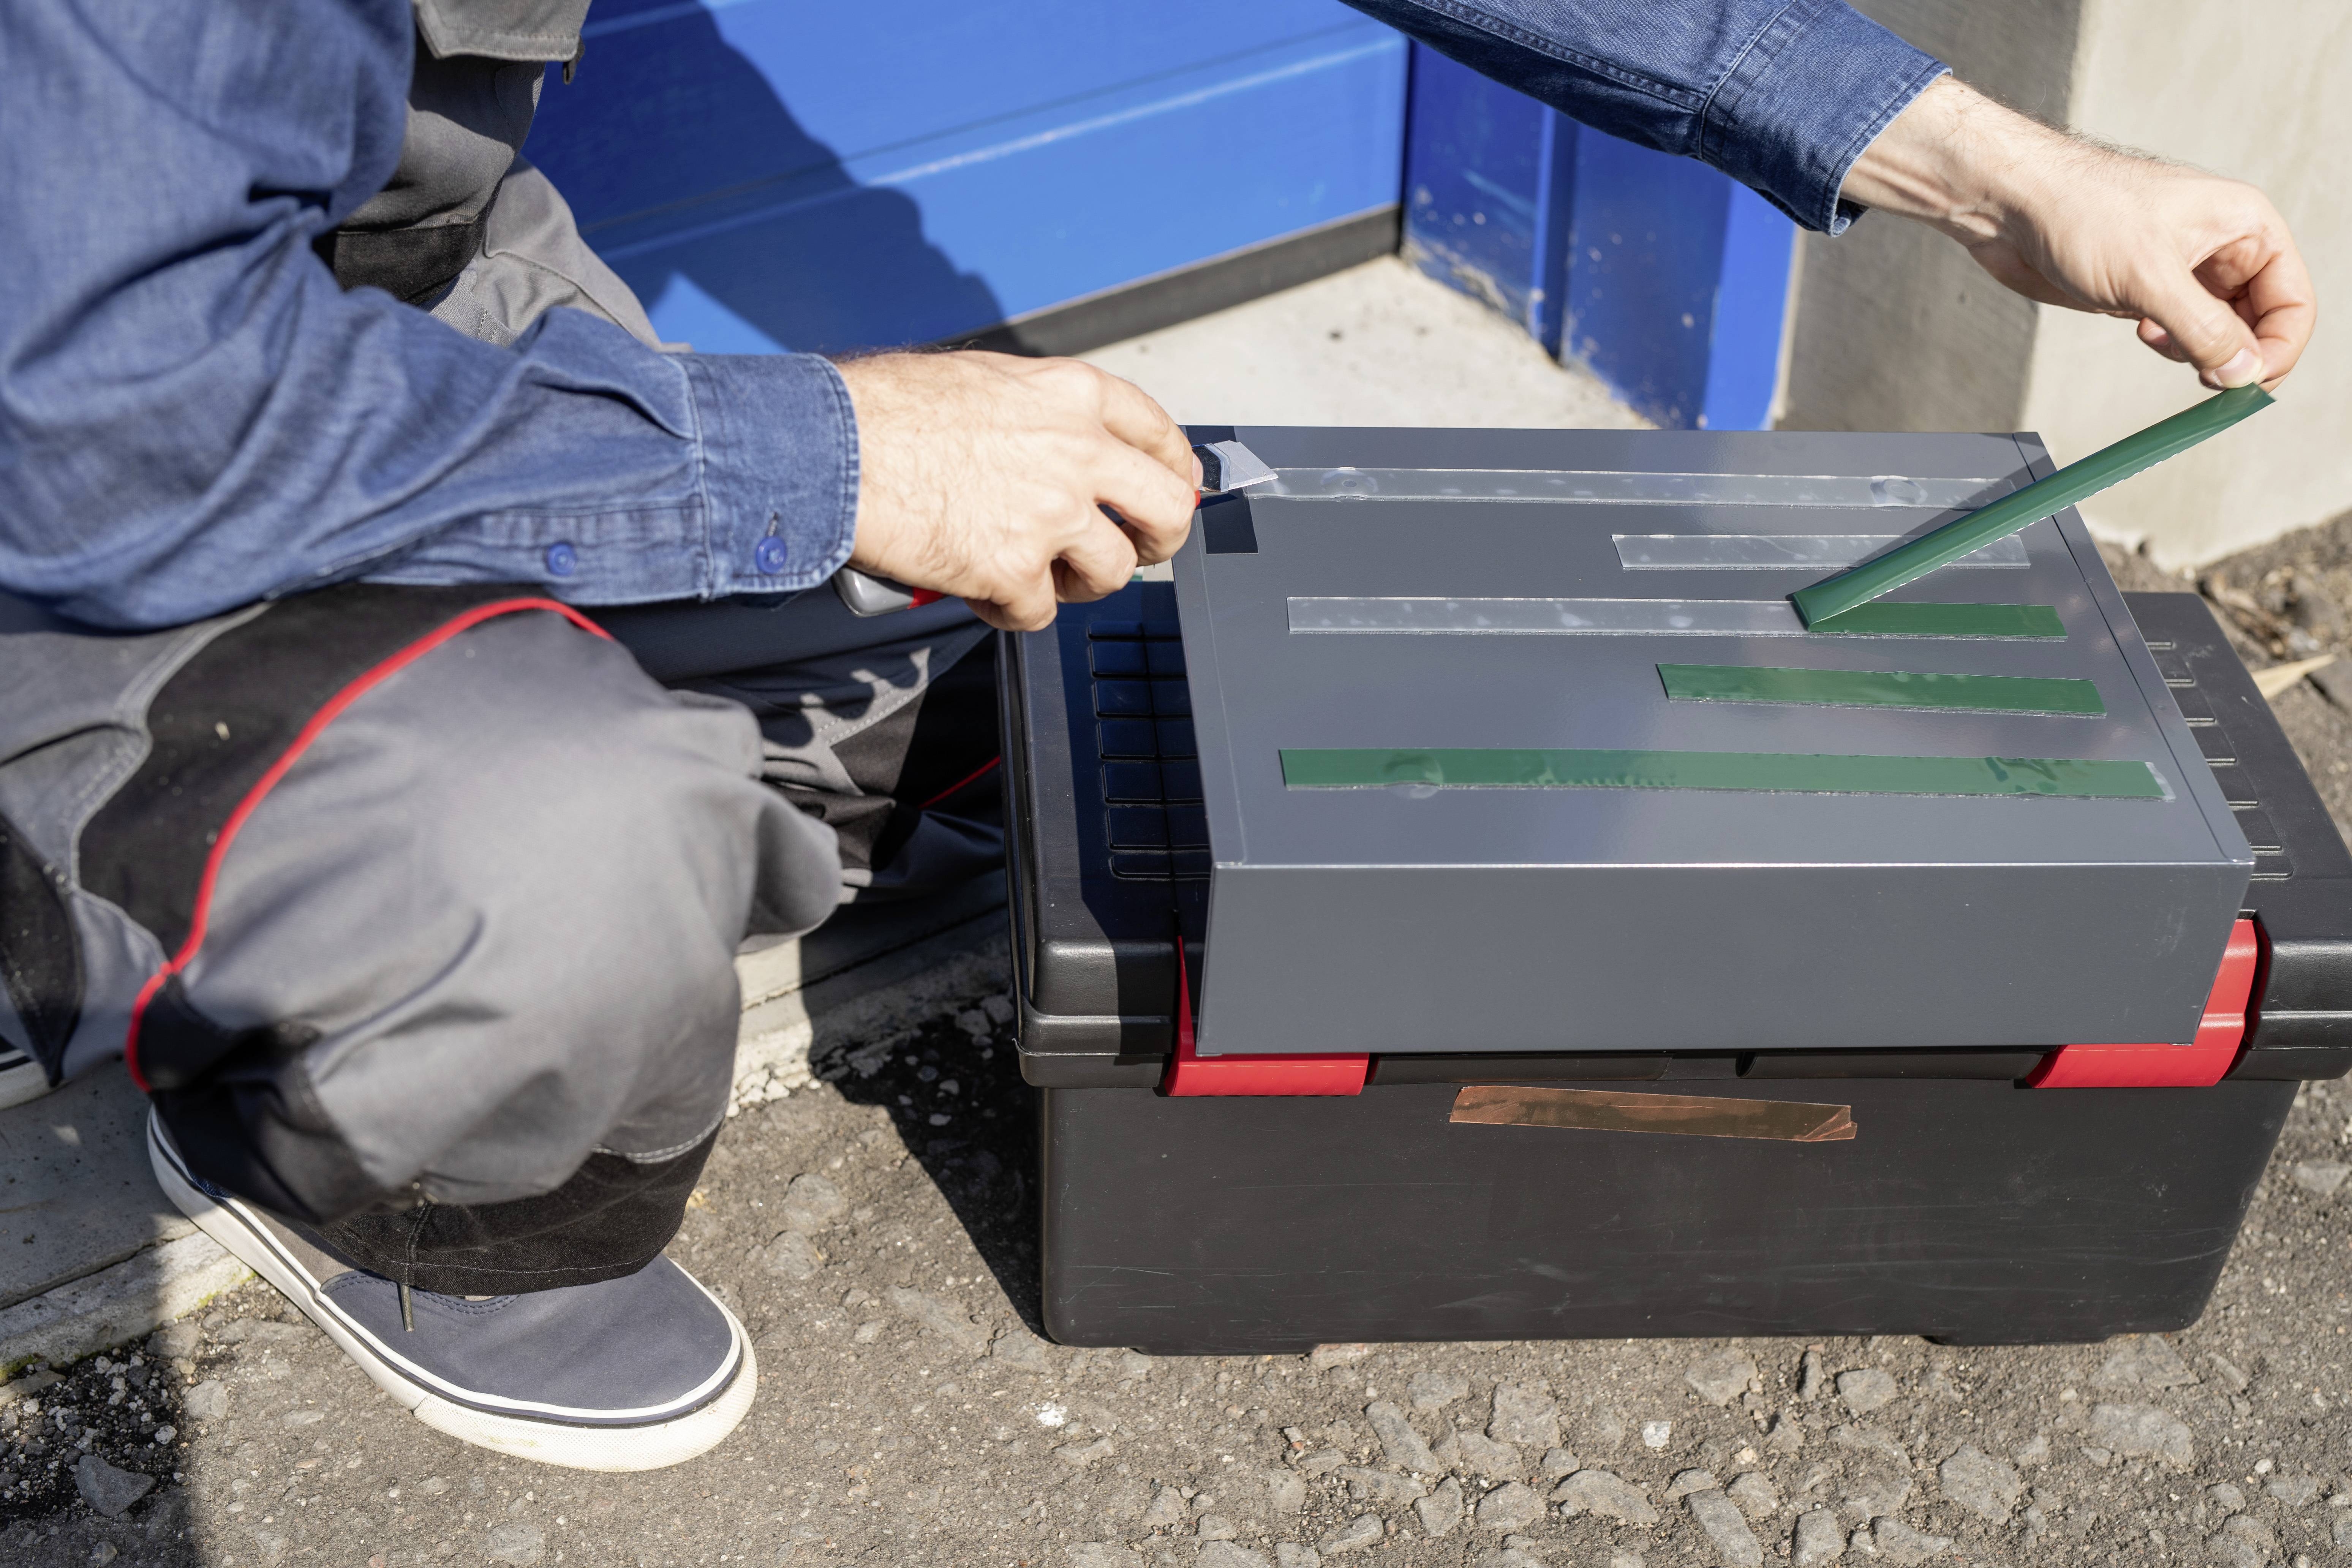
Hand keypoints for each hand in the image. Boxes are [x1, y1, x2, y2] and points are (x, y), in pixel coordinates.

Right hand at [833, 351, 1199, 630]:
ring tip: (1038, 575)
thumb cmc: (884, 410)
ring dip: (1079, 583)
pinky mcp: (1013, 569)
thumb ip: (1038, 414)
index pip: (1158, 433)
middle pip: (1167, 509)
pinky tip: (980, 588)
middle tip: (1137, 551)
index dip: (1176, 470)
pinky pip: (1039, 612)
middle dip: (1161, 539)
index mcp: (1071, 395)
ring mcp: (1050, 513)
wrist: (831, 446)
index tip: (1173, 490)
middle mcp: (1075, 451)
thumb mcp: (984, 382)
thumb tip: (1059, 446)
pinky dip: (1011, 610)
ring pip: (1113, 571)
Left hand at [1844, 77, 2314, 390]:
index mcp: (2246, 226)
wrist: (2014, 205)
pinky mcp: (2150, 288)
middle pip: (2262, 320)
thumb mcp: (2150, 277)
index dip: (2279, 348)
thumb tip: (2244, 373)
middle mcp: (2224, 246)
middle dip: (2239, 356)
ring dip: (2200, 353)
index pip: (2293, 300)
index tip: (2247, 384)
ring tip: (2159, 340)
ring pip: (2220, 331)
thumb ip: (2203, 330)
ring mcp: (2186, 269)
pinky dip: (2171, 346)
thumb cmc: (2082, 214)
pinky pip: (2182, 331)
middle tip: (2206, 382)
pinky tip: (2143, 333)